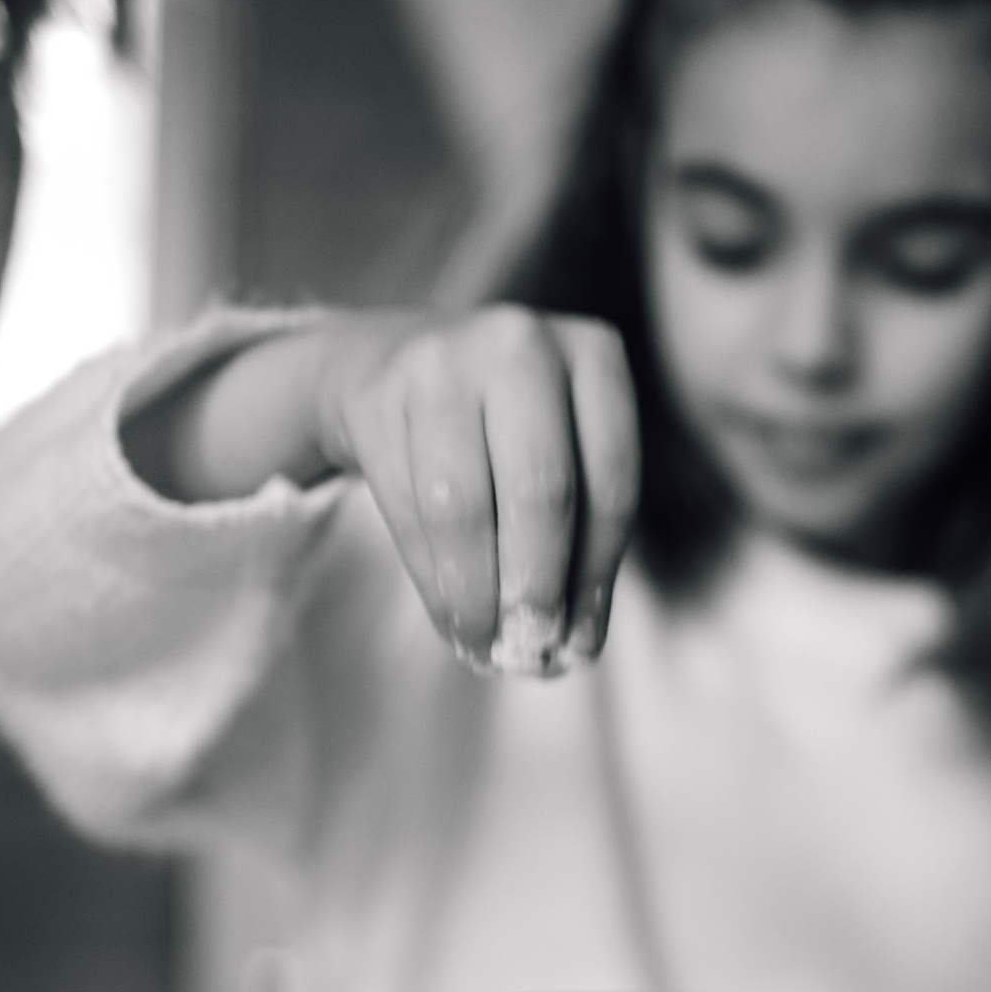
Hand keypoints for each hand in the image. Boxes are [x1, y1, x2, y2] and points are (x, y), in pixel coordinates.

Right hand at [314, 306, 640, 674]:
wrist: (392, 364)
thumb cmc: (503, 428)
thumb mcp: (563, 452)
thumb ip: (580, 538)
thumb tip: (575, 645)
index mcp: (593, 353)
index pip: (612, 482)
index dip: (597, 572)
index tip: (581, 641)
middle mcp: (520, 343)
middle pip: (541, 490)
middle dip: (537, 585)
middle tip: (531, 648)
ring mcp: (443, 361)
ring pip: (464, 506)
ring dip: (476, 593)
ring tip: (484, 645)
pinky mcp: (379, 395)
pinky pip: (407, 509)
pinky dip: (432, 578)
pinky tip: (450, 616)